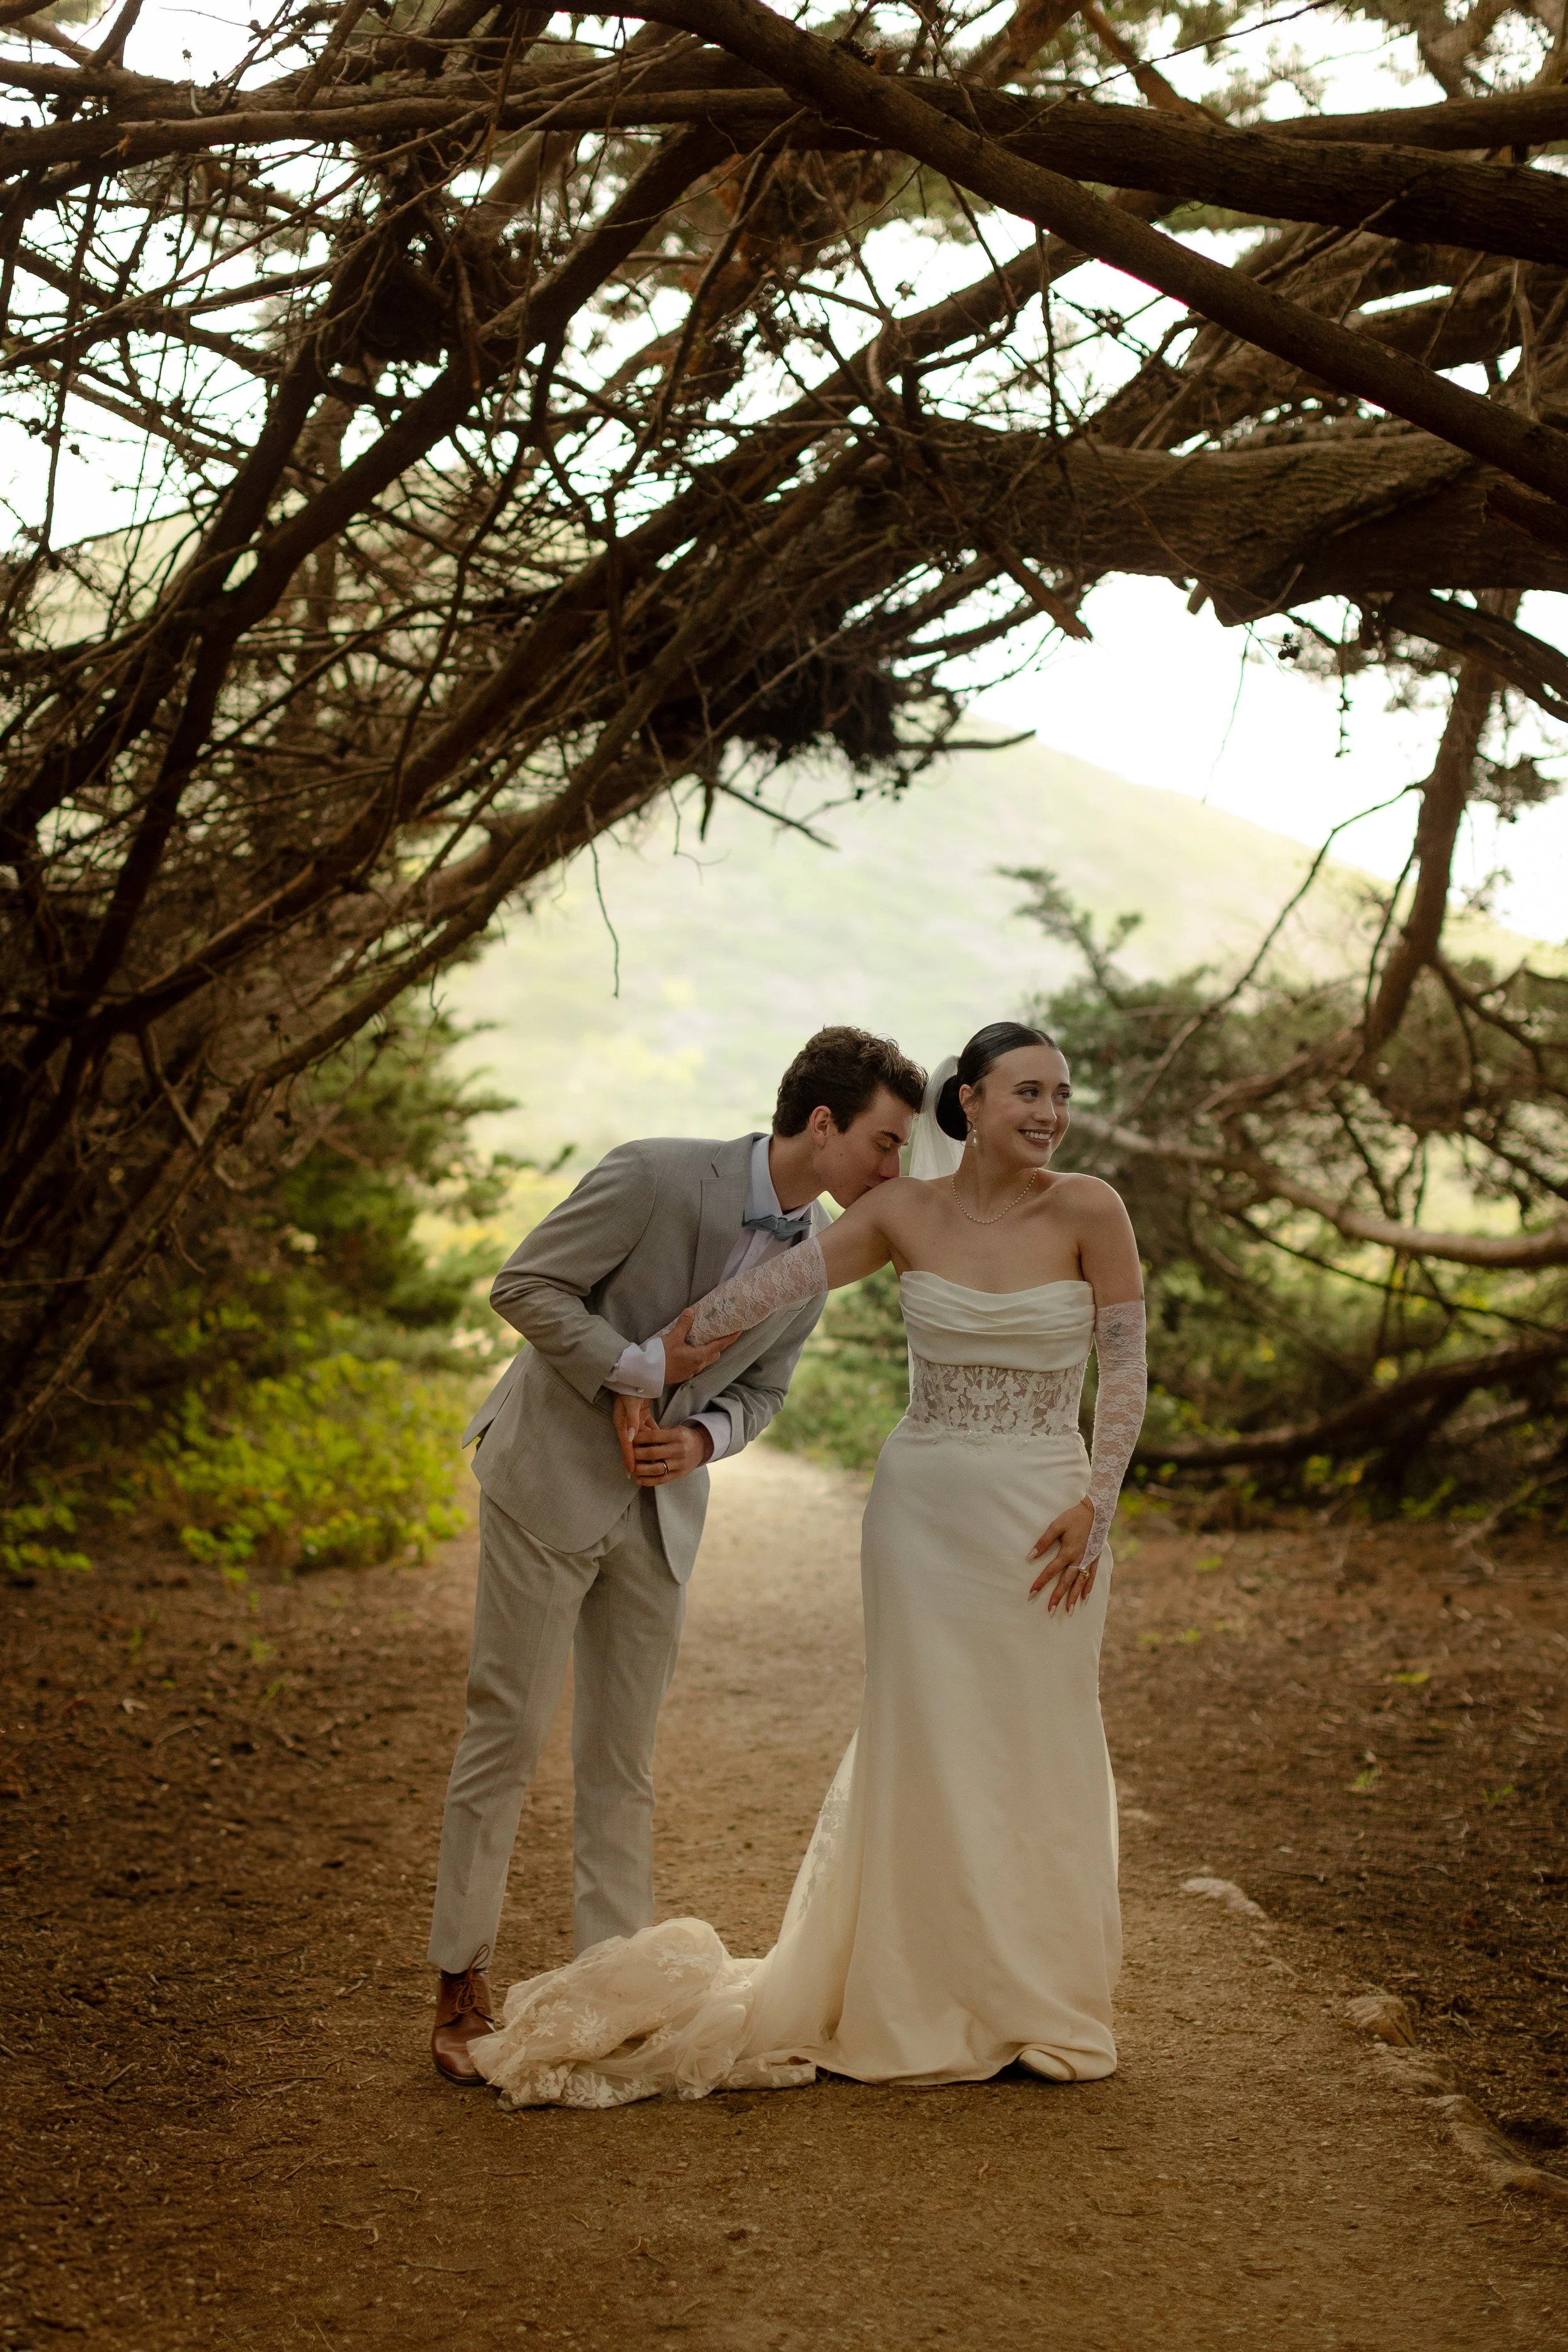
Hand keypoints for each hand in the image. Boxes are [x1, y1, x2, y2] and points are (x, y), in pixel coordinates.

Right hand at [614, 1392, 654, 1477]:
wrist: (634, 1375)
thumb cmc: (629, 1389)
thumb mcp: (630, 1404)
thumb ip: (632, 1420)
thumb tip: (630, 1438)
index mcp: (622, 1423)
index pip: (626, 1445)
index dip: (629, 1458)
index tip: (631, 1471)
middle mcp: (627, 1424)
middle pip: (634, 1444)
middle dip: (640, 1457)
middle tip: (647, 1470)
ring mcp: (635, 1420)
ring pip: (643, 1438)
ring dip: (649, 1447)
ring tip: (657, 1460)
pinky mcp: (642, 1415)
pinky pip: (649, 1429)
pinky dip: (655, 1435)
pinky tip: (662, 1444)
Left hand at [629, 1419, 713, 1487]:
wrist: (701, 1448)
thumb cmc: (681, 1437)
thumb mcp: (674, 1429)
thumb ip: (657, 1433)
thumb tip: (636, 1436)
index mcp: (677, 1436)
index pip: (654, 1436)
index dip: (639, 1438)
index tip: (628, 1439)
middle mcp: (679, 1450)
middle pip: (652, 1453)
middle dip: (636, 1454)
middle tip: (626, 1454)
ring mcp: (680, 1464)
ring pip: (656, 1469)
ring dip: (640, 1469)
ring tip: (631, 1468)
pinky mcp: (679, 1475)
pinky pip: (661, 1480)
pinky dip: (648, 1481)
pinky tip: (638, 1480)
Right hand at [661, 1305, 739, 1386]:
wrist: (647, 1373)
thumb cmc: (662, 1356)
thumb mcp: (673, 1337)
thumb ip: (684, 1324)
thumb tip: (691, 1312)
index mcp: (699, 1356)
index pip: (719, 1346)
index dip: (730, 1338)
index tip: (739, 1331)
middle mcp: (698, 1366)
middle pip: (714, 1355)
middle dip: (718, 1346)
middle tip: (718, 1335)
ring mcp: (690, 1372)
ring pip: (704, 1361)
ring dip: (707, 1352)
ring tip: (703, 1342)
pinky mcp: (682, 1375)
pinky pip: (695, 1365)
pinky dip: (696, 1357)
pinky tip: (688, 1352)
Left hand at [1028, 1496, 1098, 1612]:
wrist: (1096, 1511)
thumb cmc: (1073, 1517)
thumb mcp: (1056, 1526)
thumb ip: (1043, 1542)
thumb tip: (1030, 1556)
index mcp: (1067, 1552)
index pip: (1051, 1571)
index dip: (1040, 1582)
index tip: (1031, 1593)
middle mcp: (1079, 1559)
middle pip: (1066, 1582)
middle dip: (1057, 1597)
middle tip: (1050, 1611)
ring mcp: (1089, 1560)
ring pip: (1080, 1583)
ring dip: (1073, 1597)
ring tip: (1068, 1611)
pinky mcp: (1096, 1558)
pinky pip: (1092, 1576)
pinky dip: (1088, 1587)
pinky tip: (1085, 1598)